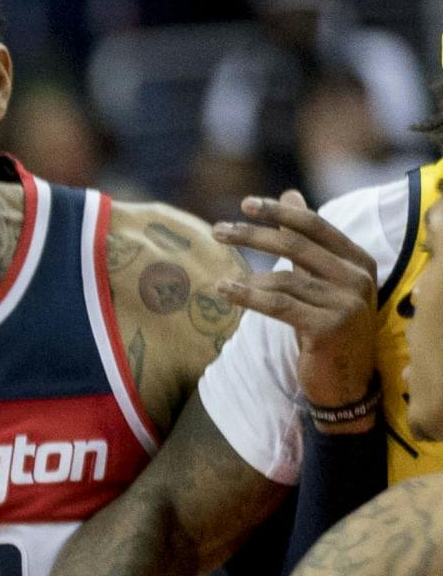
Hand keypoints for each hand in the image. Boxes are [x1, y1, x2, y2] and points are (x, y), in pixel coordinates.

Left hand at [213, 191, 377, 413]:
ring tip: (219, 282)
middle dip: (253, 235)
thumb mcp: (320, 280)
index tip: (245, 203)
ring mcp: (346, 302)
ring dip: (247, 278)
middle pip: (296, 246)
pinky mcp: (329, 326)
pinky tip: (224, 291)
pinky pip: (278, 305)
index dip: (279, 213)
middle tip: (218, 230)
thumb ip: (306, 241)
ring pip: (284, 279)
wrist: (346, 383)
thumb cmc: (328, 327)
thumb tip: (289, 193)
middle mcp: (357, 277)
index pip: (314, 226)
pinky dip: (248, 296)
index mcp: (358, 260)